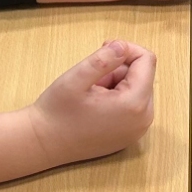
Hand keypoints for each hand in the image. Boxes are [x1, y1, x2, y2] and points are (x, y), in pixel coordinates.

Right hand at [26, 40, 156, 165]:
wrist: (44, 145)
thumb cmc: (57, 112)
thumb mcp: (76, 78)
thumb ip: (103, 59)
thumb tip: (122, 46)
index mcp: (134, 104)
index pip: (147, 60)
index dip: (126, 49)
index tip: (103, 49)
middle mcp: (143, 119)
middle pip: (143, 75)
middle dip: (119, 69)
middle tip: (91, 78)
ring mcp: (138, 130)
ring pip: (137, 89)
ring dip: (116, 83)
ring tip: (90, 93)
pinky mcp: (130, 135)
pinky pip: (132, 105)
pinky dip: (117, 98)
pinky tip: (94, 106)